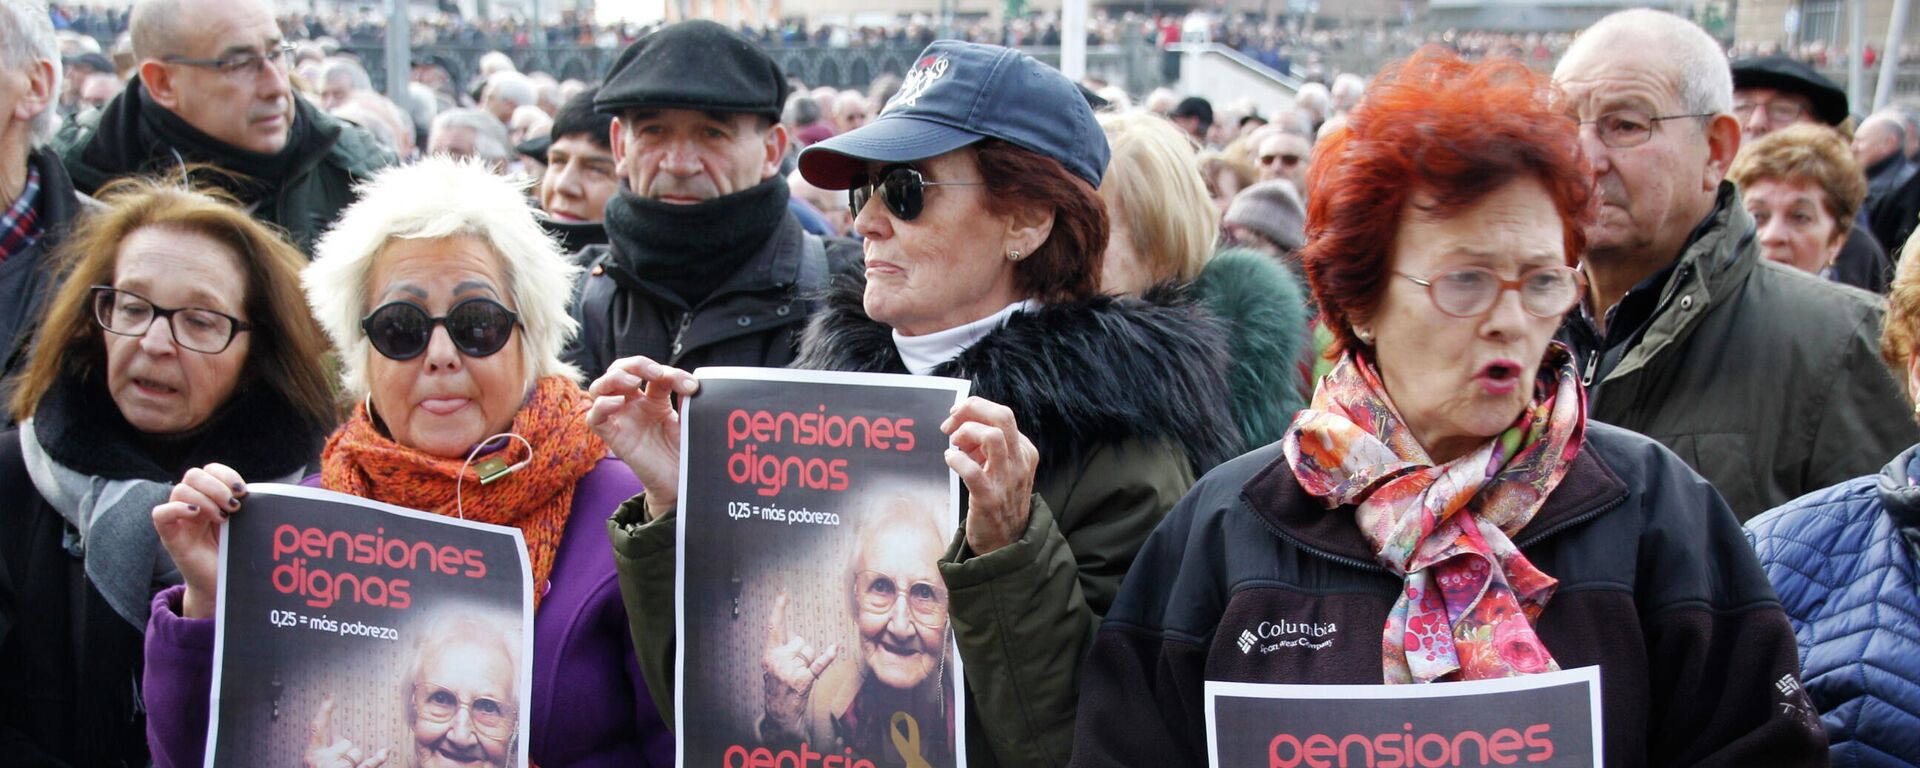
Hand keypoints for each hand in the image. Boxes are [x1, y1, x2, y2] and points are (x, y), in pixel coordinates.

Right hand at [151, 463, 247, 619]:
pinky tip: (196, 514)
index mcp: (210, 497)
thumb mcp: (242, 524)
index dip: (226, 474)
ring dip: (205, 499)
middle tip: (233, 506)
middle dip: (217, 486)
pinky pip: (160, 513)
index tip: (243, 492)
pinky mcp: (170, 536)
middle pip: (194, 475)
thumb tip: (256, 493)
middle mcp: (193, 504)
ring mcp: (180, 519)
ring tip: (222, 517)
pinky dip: (178, 508)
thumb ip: (243, 506)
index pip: (210, 470)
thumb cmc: (233, 552)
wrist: (221, 583)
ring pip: (180, 489)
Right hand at [304, 695, 388, 767]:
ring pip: (356, 753)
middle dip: (347, 751)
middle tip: (338, 766)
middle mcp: (321, 762)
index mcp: (311, 756)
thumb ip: (328, 750)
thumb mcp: (318, 764)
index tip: (330, 695)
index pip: (317, 728)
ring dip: (355, 762)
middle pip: (345, 742)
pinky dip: (377, 759)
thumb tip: (339, 737)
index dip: (324, 711)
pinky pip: (367, 765)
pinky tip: (384, 751)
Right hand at [586, 356, 698, 520]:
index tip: (692, 387)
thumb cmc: (684, 451)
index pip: (654, 373)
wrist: (681, 482)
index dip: (671, 373)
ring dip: (614, 378)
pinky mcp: (613, 437)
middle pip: (620, 370)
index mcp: (653, 398)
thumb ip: (688, 402)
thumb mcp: (689, 422)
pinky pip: (594, 418)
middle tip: (657, 372)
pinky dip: (601, 405)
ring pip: (599, 387)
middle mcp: (633, 405)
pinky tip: (617, 403)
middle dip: (636, 364)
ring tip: (633, 382)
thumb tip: (692, 383)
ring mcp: (621, 419)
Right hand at [762, 593, 836, 734]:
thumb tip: (797, 636)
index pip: (774, 627)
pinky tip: (836, 647)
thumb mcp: (773, 665)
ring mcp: (790, 670)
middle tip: (794, 669)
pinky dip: (828, 656)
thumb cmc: (778, 686)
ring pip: (809, 651)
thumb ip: (782, 648)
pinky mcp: (804, 680)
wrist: (779, 714)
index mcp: (769, 654)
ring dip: (808, 661)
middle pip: (799, 640)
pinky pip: (819, 663)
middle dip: (801, 652)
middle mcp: (778, 660)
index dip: (779, 609)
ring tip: (799, 676)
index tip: (783, 593)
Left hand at [943, 396, 1039, 555]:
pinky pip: (972, 470)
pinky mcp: (989, 498)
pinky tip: (950, 460)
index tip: (956, 418)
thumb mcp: (1005, 468)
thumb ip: (990, 447)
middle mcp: (1020, 462)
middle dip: (972, 409)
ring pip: (992, 437)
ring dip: (966, 433)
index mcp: (1025, 451)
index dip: (975, 410)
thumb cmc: (1000, 500)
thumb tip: (962, 428)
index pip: (1002, 414)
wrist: (1006, 542)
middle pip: (1002, 416)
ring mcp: (1006, 480)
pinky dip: (956, 460)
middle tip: (951, 420)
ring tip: (954, 443)